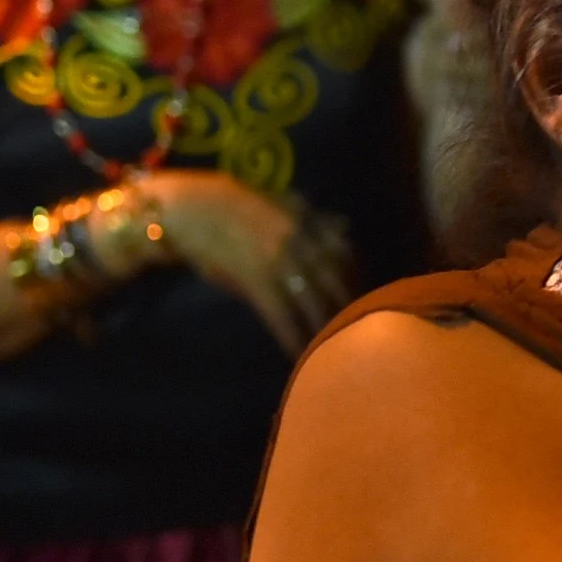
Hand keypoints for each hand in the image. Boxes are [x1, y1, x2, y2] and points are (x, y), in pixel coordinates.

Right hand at [146, 169, 356, 352]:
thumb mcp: (282, 203)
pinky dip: (293, 338)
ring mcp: (279, 260)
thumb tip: (346, 228)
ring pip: (313, 301)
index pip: (347, 253)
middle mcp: (300, 240)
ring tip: (332, 352)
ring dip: (325, 329)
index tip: (369, 297)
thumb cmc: (238, 207)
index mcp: (308, 221)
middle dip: (349, 308)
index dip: (360, 279)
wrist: (193, 209)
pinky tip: (298, 357)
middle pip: (336, 281)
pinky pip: (282, 315)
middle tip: (357, 332)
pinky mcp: (255, 279)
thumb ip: (315, 217)